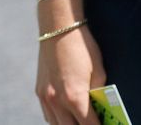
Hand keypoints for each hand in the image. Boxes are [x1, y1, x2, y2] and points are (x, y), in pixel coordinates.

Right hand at [36, 0, 104, 124]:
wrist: (58, 25)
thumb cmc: (82, 46)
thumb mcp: (98, 70)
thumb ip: (99, 93)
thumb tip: (101, 109)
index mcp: (74, 97)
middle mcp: (57, 101)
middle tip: (94, 123)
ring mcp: (45, 97)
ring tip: (81, 120)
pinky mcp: (39, 91)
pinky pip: (48, 115)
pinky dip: (58, 120)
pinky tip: (67, 116)